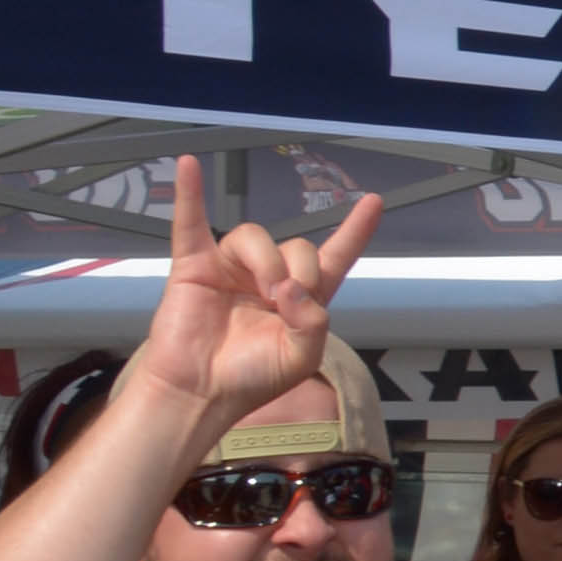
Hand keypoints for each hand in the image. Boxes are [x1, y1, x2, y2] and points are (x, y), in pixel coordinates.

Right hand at [132, 155, 385, 434]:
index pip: (334, 255)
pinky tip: (188, 167)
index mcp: (302, 297)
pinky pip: (190, 222)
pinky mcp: (194, 267)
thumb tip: (292, 288)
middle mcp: (269, 276)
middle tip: (285, 301)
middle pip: (296, 246)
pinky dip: (189, 193)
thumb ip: (313, 321)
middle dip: (300, 269)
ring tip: (264, 292)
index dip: (354, 230)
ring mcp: (231, 268)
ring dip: (266, 260)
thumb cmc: (251, 378)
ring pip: (255, 237)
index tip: (374, 202)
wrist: (201, 393)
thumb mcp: (301, 356)